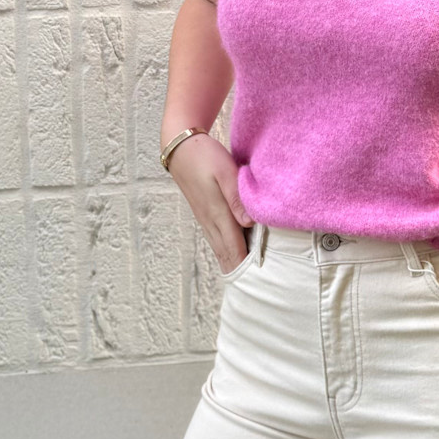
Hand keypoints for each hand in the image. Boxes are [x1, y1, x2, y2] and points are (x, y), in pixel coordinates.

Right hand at [165, 133, 253, 272]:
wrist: (180, 147)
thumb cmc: (204, 156)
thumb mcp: (224, 172)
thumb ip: (237, 198)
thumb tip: (248, 223)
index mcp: (218, 214)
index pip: (234, 249)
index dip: (246, 267)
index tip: (258, 284)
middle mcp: (211, 221)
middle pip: (227, 254)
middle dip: (239, 272)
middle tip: (255, 291)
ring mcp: (206, 218)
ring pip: (221, 248)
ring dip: (232, 264)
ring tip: (244, 281)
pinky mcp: (205, 212)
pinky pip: (217, 239)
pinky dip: (226, 251)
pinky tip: (231, 256)